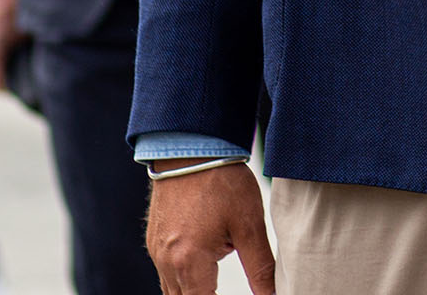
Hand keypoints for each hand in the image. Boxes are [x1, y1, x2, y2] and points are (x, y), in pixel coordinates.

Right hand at [147, 160, 276, 294]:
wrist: (192, 146)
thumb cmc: (222, 182)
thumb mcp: (250, 226)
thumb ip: (260, 268)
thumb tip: (272, 294)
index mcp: (189, 262)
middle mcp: (166, 261)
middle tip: (226, 287)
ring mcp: (156, 250)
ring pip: (172, 289)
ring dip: (194, 290)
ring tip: (217, 281)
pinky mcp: (154, 238)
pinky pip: (165, 271)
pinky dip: (183, 276)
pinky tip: (203, 264)